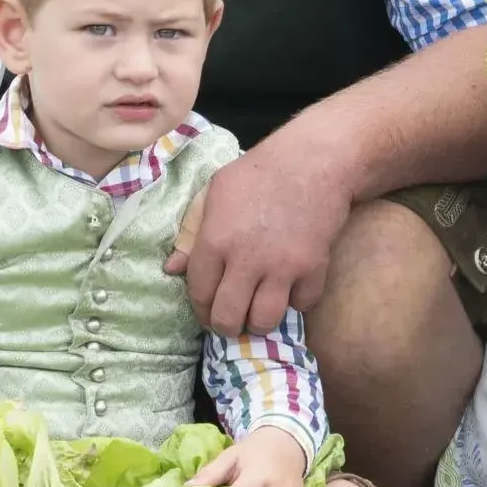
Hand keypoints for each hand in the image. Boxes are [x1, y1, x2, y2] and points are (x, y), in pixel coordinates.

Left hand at [166, 141, 354, 337]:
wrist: (315, 160)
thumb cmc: (259, 172)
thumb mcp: (214, 193)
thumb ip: (191, 233)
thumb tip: (171, 269)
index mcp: (216, 239)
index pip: (199, 294)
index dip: (201, 310)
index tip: (208, 312)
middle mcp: (246, 259)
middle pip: (228, 318)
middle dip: (226, 326)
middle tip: (232, 321)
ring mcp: (282, 266)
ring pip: (264, 321)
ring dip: (259, 322)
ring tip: (258, 312)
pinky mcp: (314, 268)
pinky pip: (302, 305)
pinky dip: (296, 301)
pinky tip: (290, 288)